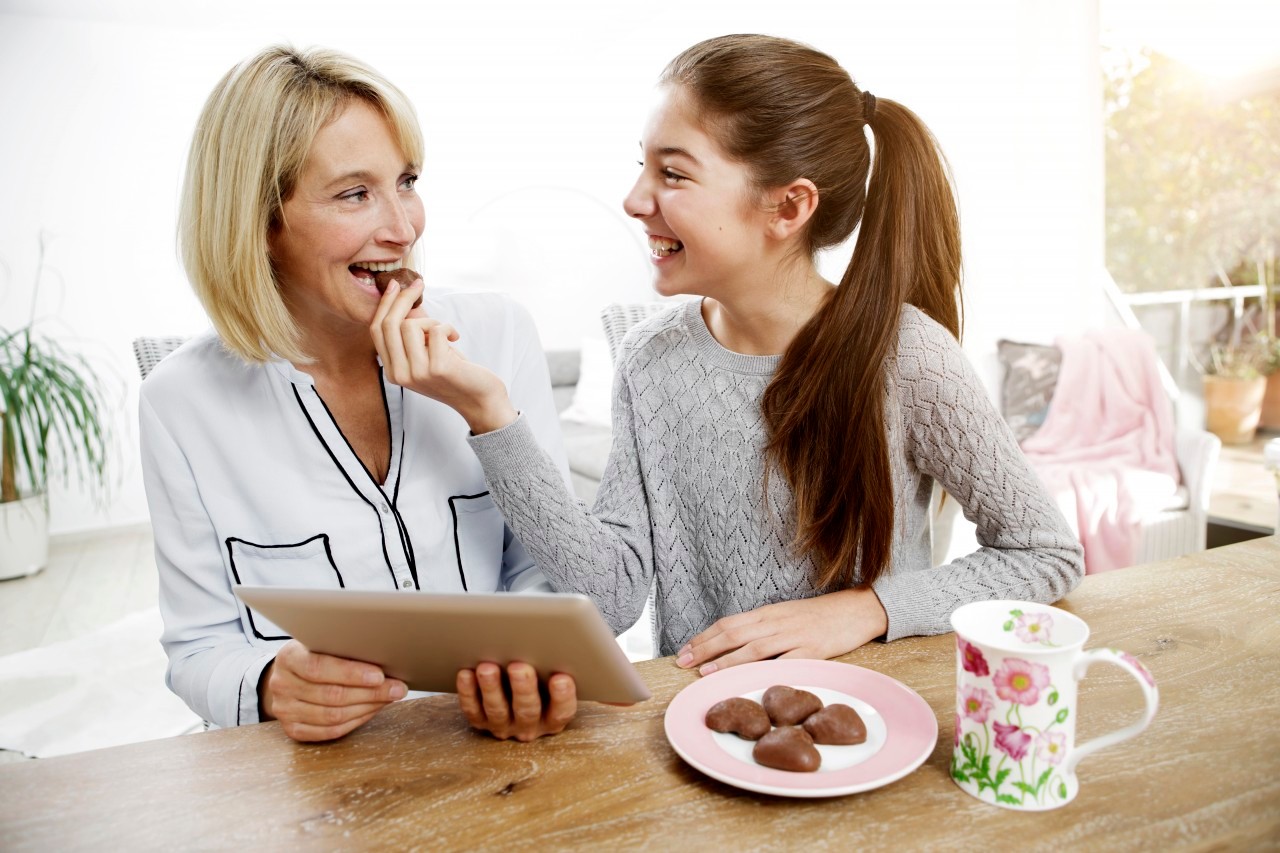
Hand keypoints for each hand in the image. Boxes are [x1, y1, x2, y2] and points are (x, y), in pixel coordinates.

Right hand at [260, 640, 406, 741]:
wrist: (289, 675)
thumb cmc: (315, 654)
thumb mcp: (323, 643)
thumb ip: (344, 649)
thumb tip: (386, 658)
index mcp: (288, 657)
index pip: (319, 668)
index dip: (351, 673)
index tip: (379, 675)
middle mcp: (281, 685)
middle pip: (331, 695)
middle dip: (370, 693)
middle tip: (397, 689)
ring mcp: (284, 710)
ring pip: (332, 716)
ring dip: (367, 708)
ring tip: (388, 698)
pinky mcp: (292, 729)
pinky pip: (329, 731)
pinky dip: (355, 722)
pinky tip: (371, 711)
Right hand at [370, 276, 517, 433]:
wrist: (478, 399)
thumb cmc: (454, 372)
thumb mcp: (425, 354)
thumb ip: (411, 334)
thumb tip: (403, 298)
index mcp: (392, 371)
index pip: (377, 330)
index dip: (384, 304)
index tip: (395, 284)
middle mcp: (400, 374)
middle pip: (390, 324)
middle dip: (403, 298)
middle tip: (418, 284)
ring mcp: (417, 373)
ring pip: (411, 325)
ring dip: (432, 321)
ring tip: (446, 334)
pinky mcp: (437, 368)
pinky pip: (436, 329)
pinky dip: (448, 328)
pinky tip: (455, 339)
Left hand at [456, 662, 576, 741]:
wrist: (514, 694)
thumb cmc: (540, 681)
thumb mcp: (553, 679)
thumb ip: (555, 667)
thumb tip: (554, 644)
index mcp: (553, 717)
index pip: (562, 711)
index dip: (563, 697)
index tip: (561, 678)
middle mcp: (529, 725)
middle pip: (527, 710)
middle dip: (523, 688)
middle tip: (519, 667)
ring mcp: (504, 725)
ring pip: (497, 710)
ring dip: (492, 688)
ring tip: (487, 668)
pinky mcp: (481, 722)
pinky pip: (473, 710)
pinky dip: (468, 692)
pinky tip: (466, 673)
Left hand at [675, 588, 888, 675]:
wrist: (857, 609)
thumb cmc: (820, 616)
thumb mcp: (786, 616)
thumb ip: (763, 629)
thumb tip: (733, 646)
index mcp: (768, 613)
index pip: (728, 623)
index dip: (704, 637)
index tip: (684, 650)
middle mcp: (776, 622)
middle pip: (733, 633)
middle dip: (704, 648)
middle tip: (682, 662)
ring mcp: (794, 636)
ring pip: (753, 647)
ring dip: (726, 660)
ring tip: (705, 672)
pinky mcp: (812, 651)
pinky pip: (786, 662)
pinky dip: (766, 671)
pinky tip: (751, 680)